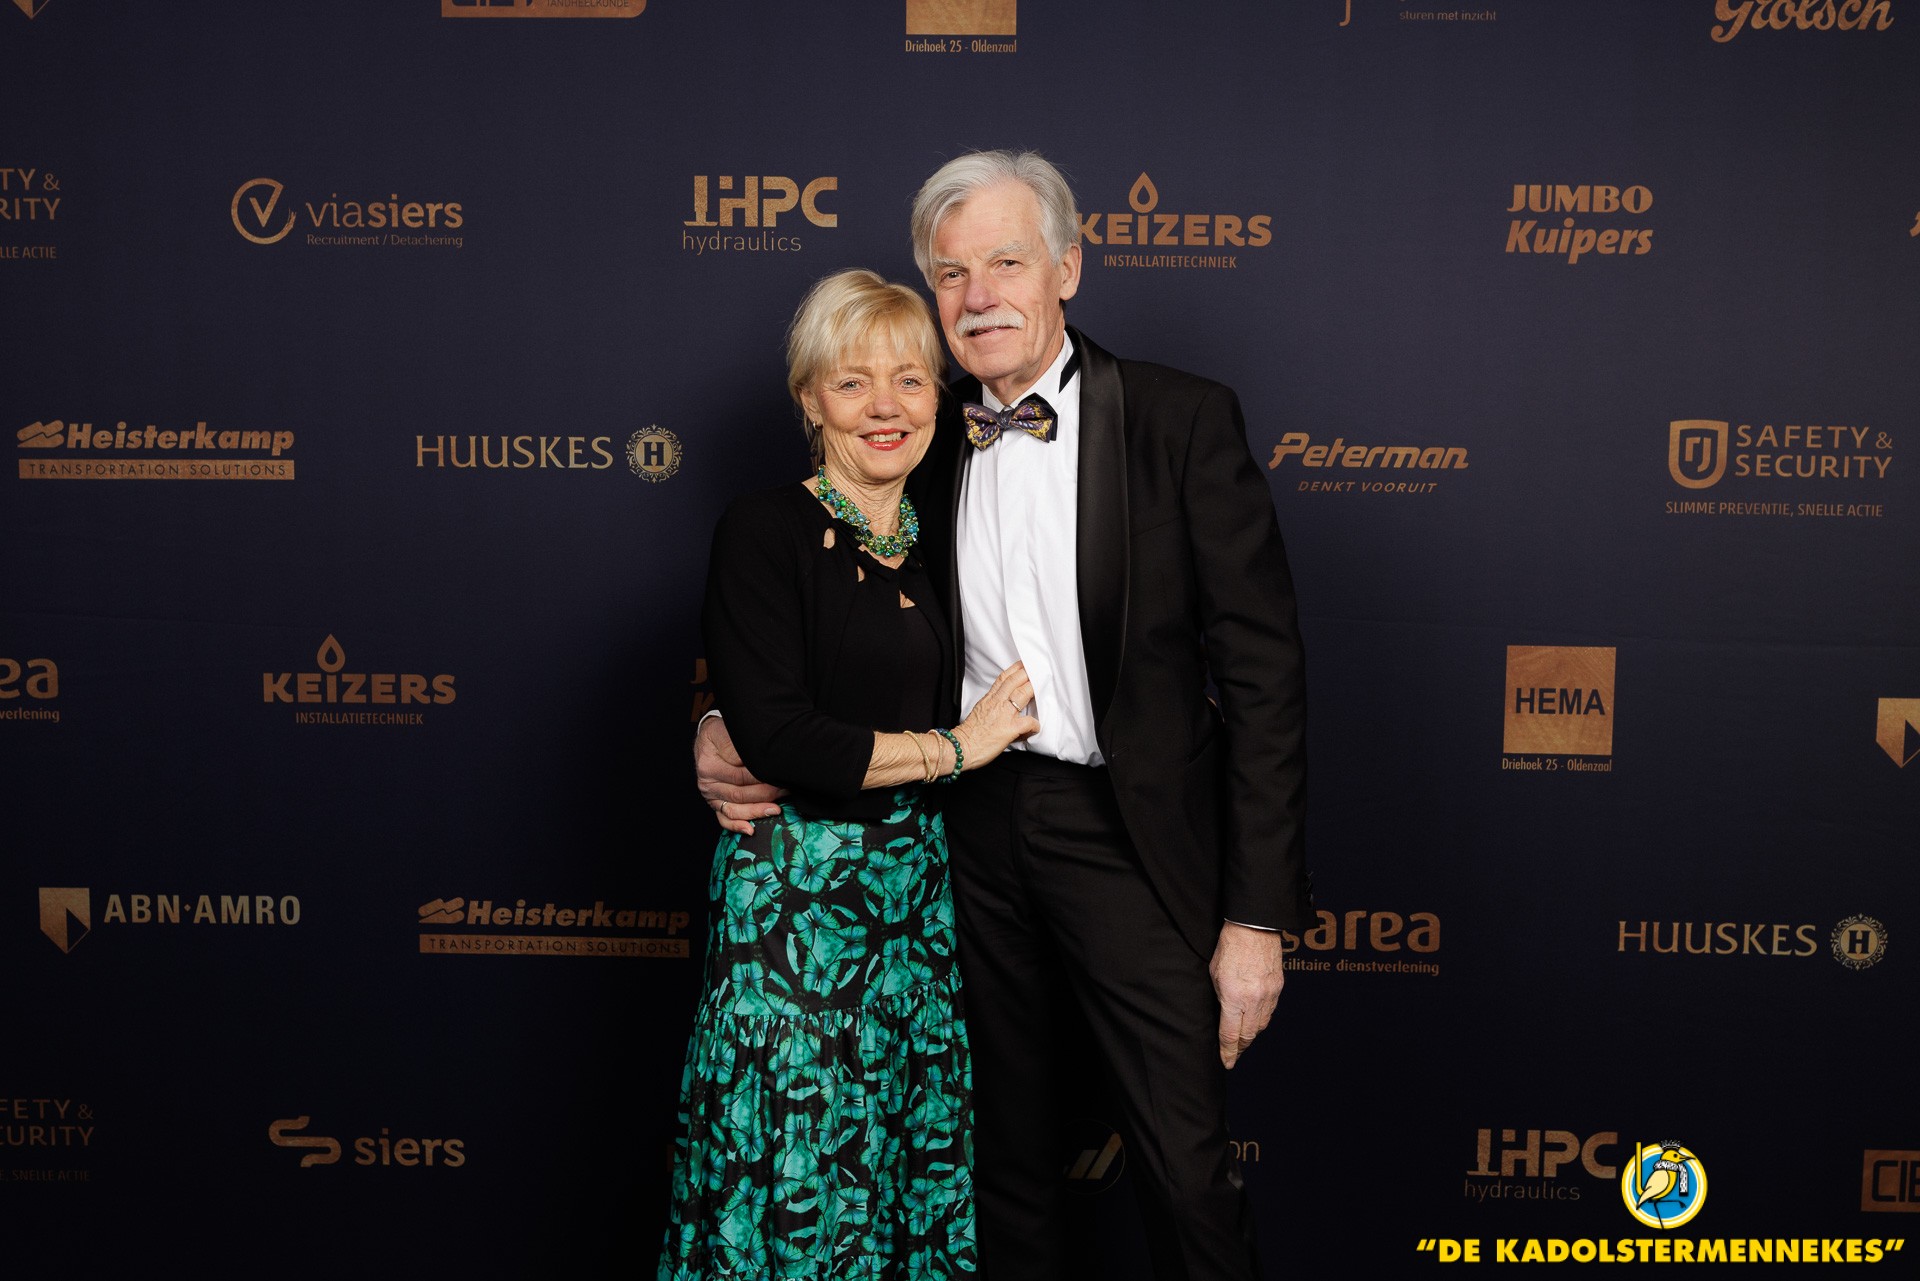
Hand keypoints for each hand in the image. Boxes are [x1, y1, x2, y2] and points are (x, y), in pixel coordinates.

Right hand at [693, 715, 785, 834]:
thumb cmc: (723, 734)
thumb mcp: (729, 732)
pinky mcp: (715, 804)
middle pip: (740, 794)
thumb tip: (760, 760)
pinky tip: (751, 830)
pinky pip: (725, 819)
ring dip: (757, 811)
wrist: (710, 738)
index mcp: (709, 765)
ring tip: (776, 809)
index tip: (780, 776)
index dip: (763, 777)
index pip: (741, 775)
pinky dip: (737, 826)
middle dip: (766, 794)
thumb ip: (740, 747)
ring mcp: (711, 796)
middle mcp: (707, 783)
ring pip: (735, 809)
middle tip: (785, 790)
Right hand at [953, 662, 1040, 766]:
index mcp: (989, 699)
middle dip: (1027, 674)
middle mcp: (996, 703)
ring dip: (1033, 690)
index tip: (1023, 665)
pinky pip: (1028, 722)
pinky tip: (1036, 727)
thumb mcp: (979, 712)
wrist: (961, 748)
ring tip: (1041, 688)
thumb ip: (992, 706)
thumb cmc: (969, 735)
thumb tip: (1003, 708)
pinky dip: (1035, 724)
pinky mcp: (1010, 729)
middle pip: (1014, 681)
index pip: (1003, 679)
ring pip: (1022, 694)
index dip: (1015, 670)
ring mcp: (1004, 715)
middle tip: (1038, 670)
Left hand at [1209, 921, 1284, 1068]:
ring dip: (1251, 1034)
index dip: (1228, 1052)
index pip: (1231, 1035)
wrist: (1255, 926)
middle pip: (1248, 1035)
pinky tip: (1255, 1020)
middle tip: (1233, 1054)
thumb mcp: (1215, 974)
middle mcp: (1254, 1000)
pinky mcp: (1279, 987)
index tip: (1226, 1062)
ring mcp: (1269, 994)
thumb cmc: (1230, 947)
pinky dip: (1262, 1019)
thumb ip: (1221, 998)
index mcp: (1234, 997)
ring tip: (1243, 1040)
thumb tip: (1223, 1015)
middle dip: (1240, 1047)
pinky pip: (1270, 1011)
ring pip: (1262, 1026)